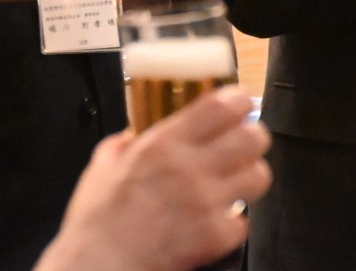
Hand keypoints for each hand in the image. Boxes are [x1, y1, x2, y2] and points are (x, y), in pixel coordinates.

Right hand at [36, 87, 272, 270]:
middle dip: (253, 137)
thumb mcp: (102, 166)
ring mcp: (207, 203)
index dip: (240, 101)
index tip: (241, 103)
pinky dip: (234, 222)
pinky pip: (244, 221)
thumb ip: (121, 145)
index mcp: (164, 143)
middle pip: (253, 138)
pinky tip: (219, 219)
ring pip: (258, 176)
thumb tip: (130, 136)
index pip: (222, 106)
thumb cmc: (97, 219)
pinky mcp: (214, 236)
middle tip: (245, 143)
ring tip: (237, 180)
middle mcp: (191, 167)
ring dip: (250, 175)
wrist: (99, 265)